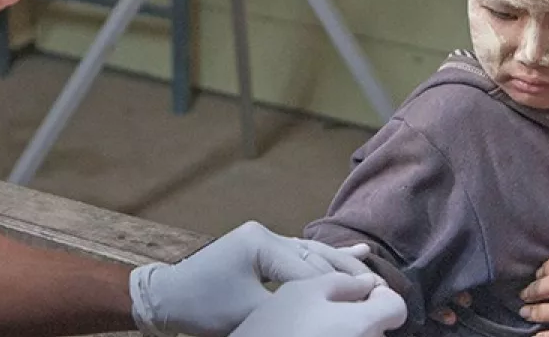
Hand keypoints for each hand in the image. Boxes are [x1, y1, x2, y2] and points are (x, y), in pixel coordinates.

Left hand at [130, 221, 374, 336]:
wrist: (166, 300)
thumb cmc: (203, 309)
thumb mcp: (249, 314)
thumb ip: (291, 310)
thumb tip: (328, 314)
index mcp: (260, 244)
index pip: (310, 270)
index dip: (341, 289)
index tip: (371, 302)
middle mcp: (265, 235)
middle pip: (317, 255)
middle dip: (350, 274)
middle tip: (382, 288)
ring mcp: (263, 239)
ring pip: (313, 251)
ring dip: (343, 264)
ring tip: (374, 272)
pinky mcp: (261, 248)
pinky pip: (301, 252)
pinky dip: (326, 257)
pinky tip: (357, 251)